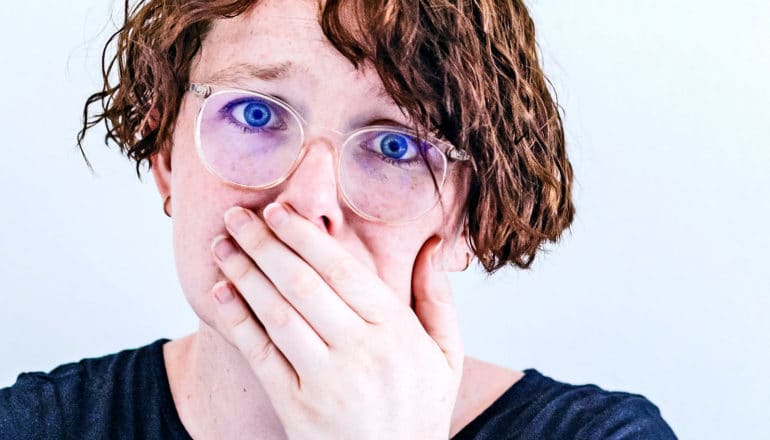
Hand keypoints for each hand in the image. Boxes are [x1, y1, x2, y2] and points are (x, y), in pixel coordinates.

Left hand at [208, 202, 463, 438]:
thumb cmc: (419, 409)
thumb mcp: (446, 355)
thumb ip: (437, 298)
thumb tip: (434, 246)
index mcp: (396, 331)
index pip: (343, 271)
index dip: (304, 236)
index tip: (277, 211)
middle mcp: (360, 352)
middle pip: (303, 284)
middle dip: (264, 244)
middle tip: (236, 215)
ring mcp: (325, 381)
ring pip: (277, 314)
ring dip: (244, 274)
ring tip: (221, 245)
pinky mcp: (296, 407)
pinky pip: (261, 355)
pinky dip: (238, 321)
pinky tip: (221, 293)